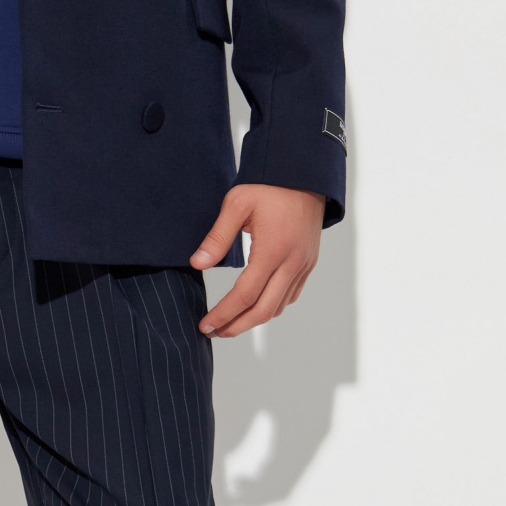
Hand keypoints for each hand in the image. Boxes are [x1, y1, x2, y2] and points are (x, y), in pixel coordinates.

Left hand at [191, 184, 324, 337]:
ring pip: (279, 306)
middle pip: (263, 310)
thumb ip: (217, 237)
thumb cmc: (269, 185)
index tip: (206, 325)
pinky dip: (272, 306)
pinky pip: (290, 295)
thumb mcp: (237, 204)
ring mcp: (303, 264)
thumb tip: (196, 263)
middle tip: (214, 332)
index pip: (244, 295)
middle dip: (236, 326)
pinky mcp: (308, 262)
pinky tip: (255, 306)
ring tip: (230, 323)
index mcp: (273, 250)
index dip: (223, 315)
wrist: (305, 172)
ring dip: (254, 320)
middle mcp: (292, 263)